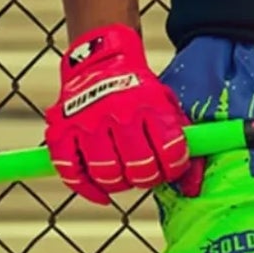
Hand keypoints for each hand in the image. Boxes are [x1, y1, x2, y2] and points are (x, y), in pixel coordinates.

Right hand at [43, 23, 201, 204]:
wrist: (101, 61)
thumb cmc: (136, 88)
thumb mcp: (165, 104)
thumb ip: (181, 141)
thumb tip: (192, 186)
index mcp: (147, 103)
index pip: (169, 151)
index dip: (173, 168)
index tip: (171, 168)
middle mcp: (116, 112)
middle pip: (138, 166)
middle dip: (147, 177)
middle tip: (147, 174)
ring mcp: (86, 122)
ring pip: (106, 172)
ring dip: (120, 183)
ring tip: (125, 176)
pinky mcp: (62, 130)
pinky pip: (71, 172)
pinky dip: (87, 188)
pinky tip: (101, 191)